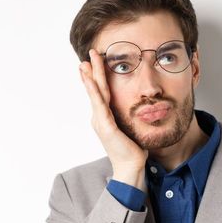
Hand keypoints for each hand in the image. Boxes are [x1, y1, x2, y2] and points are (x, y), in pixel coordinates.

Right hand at [79, 49, 147, 190]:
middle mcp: (99, 118)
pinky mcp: (106, 126)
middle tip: (88, 55)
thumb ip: (127, 117)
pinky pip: (99, 104)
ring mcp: (100, 122)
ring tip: (86, 62)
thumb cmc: (132, 150)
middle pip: (95, 90)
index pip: (100, 93)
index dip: (95, 78)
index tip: (91, 64)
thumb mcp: (129, 128)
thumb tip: (135, 108)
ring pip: (95, 94)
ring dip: (90, 76)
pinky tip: (91, 81)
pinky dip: (93, 91)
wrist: (131, 168)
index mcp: (105, 118)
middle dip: (91, 71)